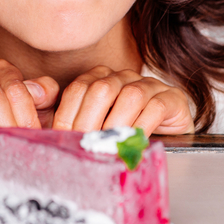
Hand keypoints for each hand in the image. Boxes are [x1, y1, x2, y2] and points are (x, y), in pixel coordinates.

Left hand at [51, 66, 195, 134]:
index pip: (77, 89)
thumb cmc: (127, 134)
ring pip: (129, 96)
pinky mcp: (171, 98)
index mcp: (100, 78)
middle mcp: (123, 77)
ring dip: (117, 125)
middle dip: (89, 121)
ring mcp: (149, 85)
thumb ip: (77, 128)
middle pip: (101, 89)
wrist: (170, 136)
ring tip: (109, 146)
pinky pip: (155, 107)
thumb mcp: (97, 129)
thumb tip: (52, 141)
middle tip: (86, 146)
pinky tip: (136, 143)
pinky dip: (143, 127)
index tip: (62, 139)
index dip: (68, 115)